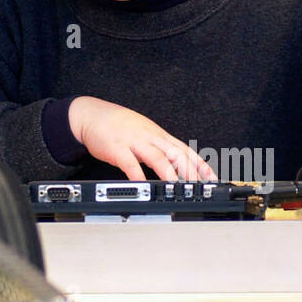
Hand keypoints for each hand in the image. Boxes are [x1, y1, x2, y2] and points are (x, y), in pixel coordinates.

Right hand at [68, 96, 216, 181]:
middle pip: (175, 153)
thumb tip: (176, 162)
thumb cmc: (117, 124)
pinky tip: (143, 185)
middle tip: (199, 186)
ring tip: (176, 186)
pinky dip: (138, 176)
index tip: (211, 178)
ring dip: (168, 172)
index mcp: (157, 134)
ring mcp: (134, 141)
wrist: (90, 114)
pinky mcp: (117, 148)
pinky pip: (130, 164)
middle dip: (189, 171)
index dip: (200, 164)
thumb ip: (158, 146)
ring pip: (156, 157)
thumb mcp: (143, 131)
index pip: (184, 149)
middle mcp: (150, 136)